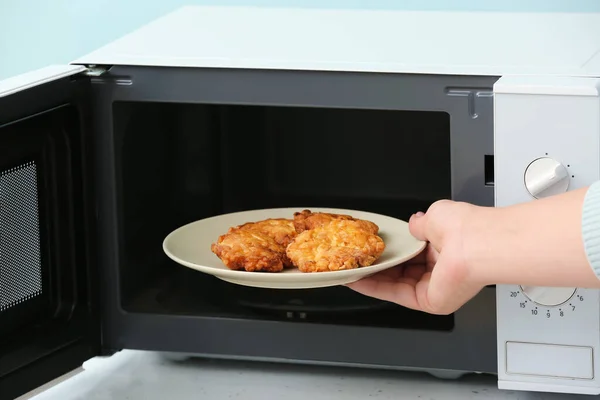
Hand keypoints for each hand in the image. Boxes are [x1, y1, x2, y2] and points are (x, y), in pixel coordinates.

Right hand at [346, 200, 486, 314]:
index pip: (412, 254)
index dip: (392, 251)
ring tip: (350, 269)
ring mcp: (435, 288)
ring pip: (395, 284)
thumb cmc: (465, 228)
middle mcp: (441, 271)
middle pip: (401, 271)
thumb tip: (413, 224)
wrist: (478, 244)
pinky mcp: (428, 301)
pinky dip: (374, 287)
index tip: (373, 248)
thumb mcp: (435, 216)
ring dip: (371, 277)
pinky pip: (396, 294)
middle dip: (377, 266)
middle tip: (356, 260)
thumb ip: (420, 224)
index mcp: (445, 250)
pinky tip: (357, 279)